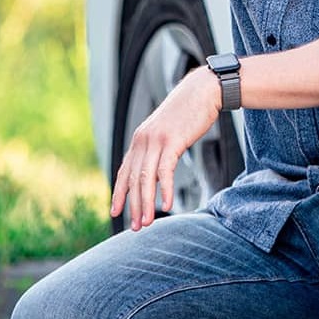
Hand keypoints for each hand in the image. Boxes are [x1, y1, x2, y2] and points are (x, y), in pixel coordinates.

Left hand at [110, 65, 221, 230]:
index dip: (119, 193)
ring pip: (145, 178)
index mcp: (140, 139)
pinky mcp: (172, 141)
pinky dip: (164, 190)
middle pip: (133, 179)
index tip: (115, 212)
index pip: (124, 171)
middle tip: (136, 227)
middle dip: (133, 205)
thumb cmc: (187, 113)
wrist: (203, 91)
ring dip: (146, 203)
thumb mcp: (167, 132)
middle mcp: (143, 140)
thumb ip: (158, 149)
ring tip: (147, 222)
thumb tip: (155, 170)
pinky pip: (165, 171)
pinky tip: (166, 205)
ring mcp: (156, 140)